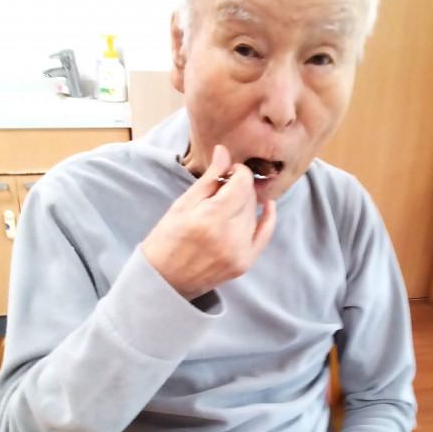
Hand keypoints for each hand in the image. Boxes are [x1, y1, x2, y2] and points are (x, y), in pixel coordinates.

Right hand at [141, 144, 275, 299]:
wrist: (164, 280)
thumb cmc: (167, 240)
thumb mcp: (182, 205)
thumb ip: (208, 179)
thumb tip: (224, 151)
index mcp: (211, 217)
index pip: (242, 182)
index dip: (237, 171)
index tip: (227, 171)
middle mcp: (229, 235)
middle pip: (249, 197)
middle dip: (240, 187)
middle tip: (224, 188)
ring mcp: (240, 251)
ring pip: (254, 213)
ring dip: (245, 203)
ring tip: (227, 205)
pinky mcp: (245, 263)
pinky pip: (264, 235)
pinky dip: (268, 219)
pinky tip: (267, 206)